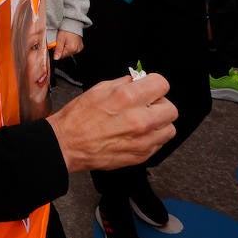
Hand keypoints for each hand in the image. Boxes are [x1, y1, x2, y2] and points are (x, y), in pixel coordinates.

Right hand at [48, 73, 177, 172]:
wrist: (66, 144)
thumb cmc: (78, 118)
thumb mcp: (98, 89)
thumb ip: (124, 84)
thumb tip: (137, 81)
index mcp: (128, 98)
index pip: (162, 84)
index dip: (154, 84)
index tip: (149, 88)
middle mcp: (139, 119)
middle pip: (171, 109)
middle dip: (159, 104)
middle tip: (147, 106)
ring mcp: (142, 140)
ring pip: (169, 129)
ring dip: (159, 124)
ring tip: (144, 122)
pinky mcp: (141, 155)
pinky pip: (159, 144)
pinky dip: (152, 138)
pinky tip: (136, 134)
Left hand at [53, 31, 83, 59]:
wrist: (73, 24)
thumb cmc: (66, 30)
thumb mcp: (60, 39)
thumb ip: (58, 49)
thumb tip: (56, 58)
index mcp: (71, 48)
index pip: (62, 56)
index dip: (57, 52)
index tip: (55, 46)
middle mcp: (76, 49)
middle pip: (65, 54)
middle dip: (61, 49)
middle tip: (60, 42)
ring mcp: (79, 48)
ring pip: (69, 52)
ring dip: (65, 48)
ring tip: (65, 41)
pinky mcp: (80, 47)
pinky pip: (73, 50)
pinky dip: (70, 47)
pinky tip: (69, 42)